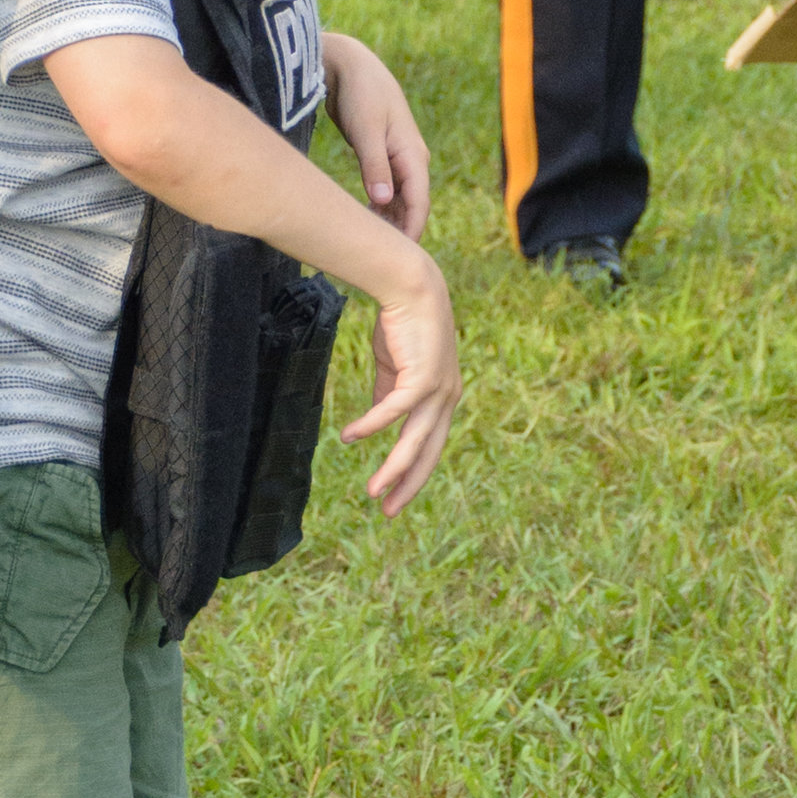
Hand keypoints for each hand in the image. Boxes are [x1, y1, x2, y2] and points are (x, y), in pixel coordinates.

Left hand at [322, 31, 429, 238]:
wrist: (351, 67)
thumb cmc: (360, 96)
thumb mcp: (366, 131)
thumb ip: (374, 166)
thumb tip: (382, 201)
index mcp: (413, 155)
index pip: (419, 203)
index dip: (411, 231)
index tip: (400, 257)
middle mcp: (411, 159)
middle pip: (412, 206)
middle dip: (401, 232)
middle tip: (382, 261)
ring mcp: (399, 158)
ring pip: (400, 200)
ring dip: (390, 221)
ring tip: (372, 245)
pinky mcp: (384, 156)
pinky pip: (388, 190)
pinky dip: (381, 207)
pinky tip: (366, 220)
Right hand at [342, 272, 460, 512]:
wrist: (412, 285)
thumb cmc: (403, 325)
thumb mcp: (396, 367)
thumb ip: (389, 393)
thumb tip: (375, 421)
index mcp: (443, 399)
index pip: (430, 445)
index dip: (412, 472)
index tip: (392, 495)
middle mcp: (447, 398)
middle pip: (428, 452)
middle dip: (408, 484)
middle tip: (388, 512)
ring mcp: (438, 389)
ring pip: (415, 441)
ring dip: (393, 469)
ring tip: (372, 491)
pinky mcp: (423, 376)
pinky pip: (393, 410)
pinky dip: (371, 426)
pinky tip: (349, 437)